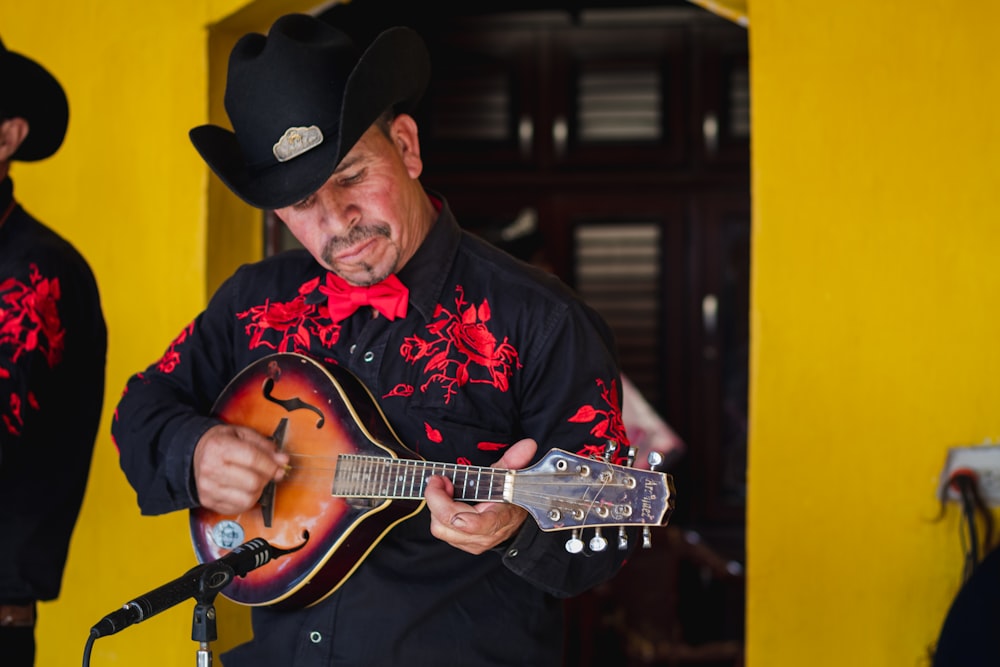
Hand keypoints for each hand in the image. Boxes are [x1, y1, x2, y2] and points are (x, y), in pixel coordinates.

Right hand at [193, 423, 288, 514]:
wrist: (195, 454)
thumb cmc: (221, 443)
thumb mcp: (242, 434)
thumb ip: (264, 445)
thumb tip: (282, 460)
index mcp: (219, 447)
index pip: (253, 459)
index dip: (272, 464)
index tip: (280, 466)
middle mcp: (211, 468)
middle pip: (252, 482)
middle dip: (266, 478)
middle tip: (267, 473)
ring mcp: (208, 487)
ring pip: (247, 499)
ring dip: (258, 491)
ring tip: (255, 481)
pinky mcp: (208, 501)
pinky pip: (238, 508)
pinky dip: (248, 500)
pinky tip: (245, 489)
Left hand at [424, 438, 537, 554]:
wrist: (512, 522)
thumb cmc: (510, 500)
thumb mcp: (510, 478)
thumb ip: (516, 460)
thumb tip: (528, 445)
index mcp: (498, 519)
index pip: (473, 524)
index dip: (453, 510)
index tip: (444, 484)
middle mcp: (484, 535)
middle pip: (447, 524)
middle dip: (436, 499)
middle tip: (440, 479)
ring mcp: (471, 543)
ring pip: (439, 528)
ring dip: (436, 506)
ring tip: (445, 488)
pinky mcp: (461, 543)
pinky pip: (440, 530)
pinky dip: (438, 513)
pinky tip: (446, 500)